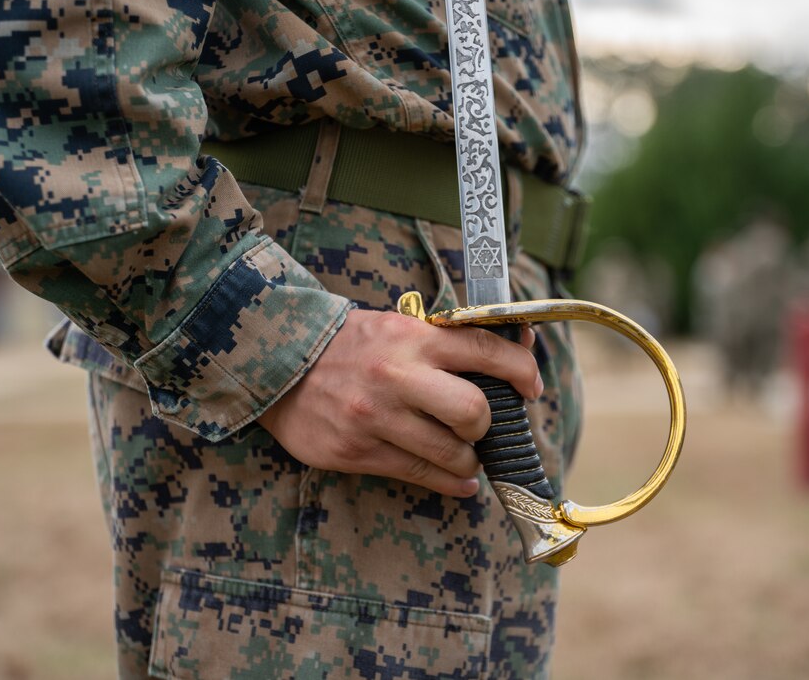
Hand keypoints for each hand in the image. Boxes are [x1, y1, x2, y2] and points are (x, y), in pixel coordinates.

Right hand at [257, 308, 541, 496]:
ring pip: (452, 453)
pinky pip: (422, 475)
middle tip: (479, 424)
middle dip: (486, 424)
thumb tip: (515, 348)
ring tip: (463, 454)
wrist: (277, 365)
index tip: (531, 386)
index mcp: (412, 337)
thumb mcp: (396, 327)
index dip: (521, 370)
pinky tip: (458, 481)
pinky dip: (451, 482)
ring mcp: (376, 418)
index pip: (485, 350)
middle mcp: (397, 376)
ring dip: (468, 459)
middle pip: (474, 412)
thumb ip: (445, 340)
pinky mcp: (358, 451)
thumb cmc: (348, 345)